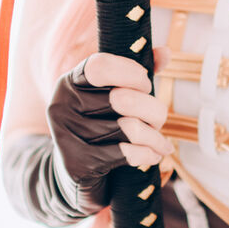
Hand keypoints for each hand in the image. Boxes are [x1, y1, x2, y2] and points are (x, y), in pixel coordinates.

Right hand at [47, 52, 173, 210]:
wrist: (72, 175)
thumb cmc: (99, 127)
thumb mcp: (112, 96)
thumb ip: (136, 74)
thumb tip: (165, 53)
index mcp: (70, 82)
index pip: (100, 66)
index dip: (130, 72)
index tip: (144, 83)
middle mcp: (62, 105)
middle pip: (123, 99)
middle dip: (153, 110)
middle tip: (157, 119)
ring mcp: (67, 135)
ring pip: (130, 128)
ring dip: (155, 136)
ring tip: (162, 141)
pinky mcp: (78, 163)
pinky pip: (127, 153)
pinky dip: (148, 153)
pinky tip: (155, 154)